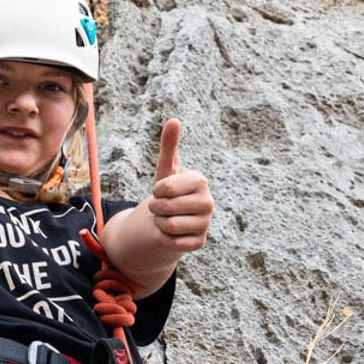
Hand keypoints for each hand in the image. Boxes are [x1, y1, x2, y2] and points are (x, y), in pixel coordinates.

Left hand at [143, 119, 212, 252]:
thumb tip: (173, 120)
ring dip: (159, 223)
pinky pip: (172, 242)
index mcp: (200, 181)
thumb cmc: (168, 192)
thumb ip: (169, 146)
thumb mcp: (165, 170)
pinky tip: (172, 233)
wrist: (170, 220)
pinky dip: (165, 238)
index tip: (160, 190)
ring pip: (168, 225)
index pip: (166, 188)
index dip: (156, 191)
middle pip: (165, 207)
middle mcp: (208, 202)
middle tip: (161, 206)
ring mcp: (206, 224)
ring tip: (166, 218)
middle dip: (155, 208)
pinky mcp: (199, 243)